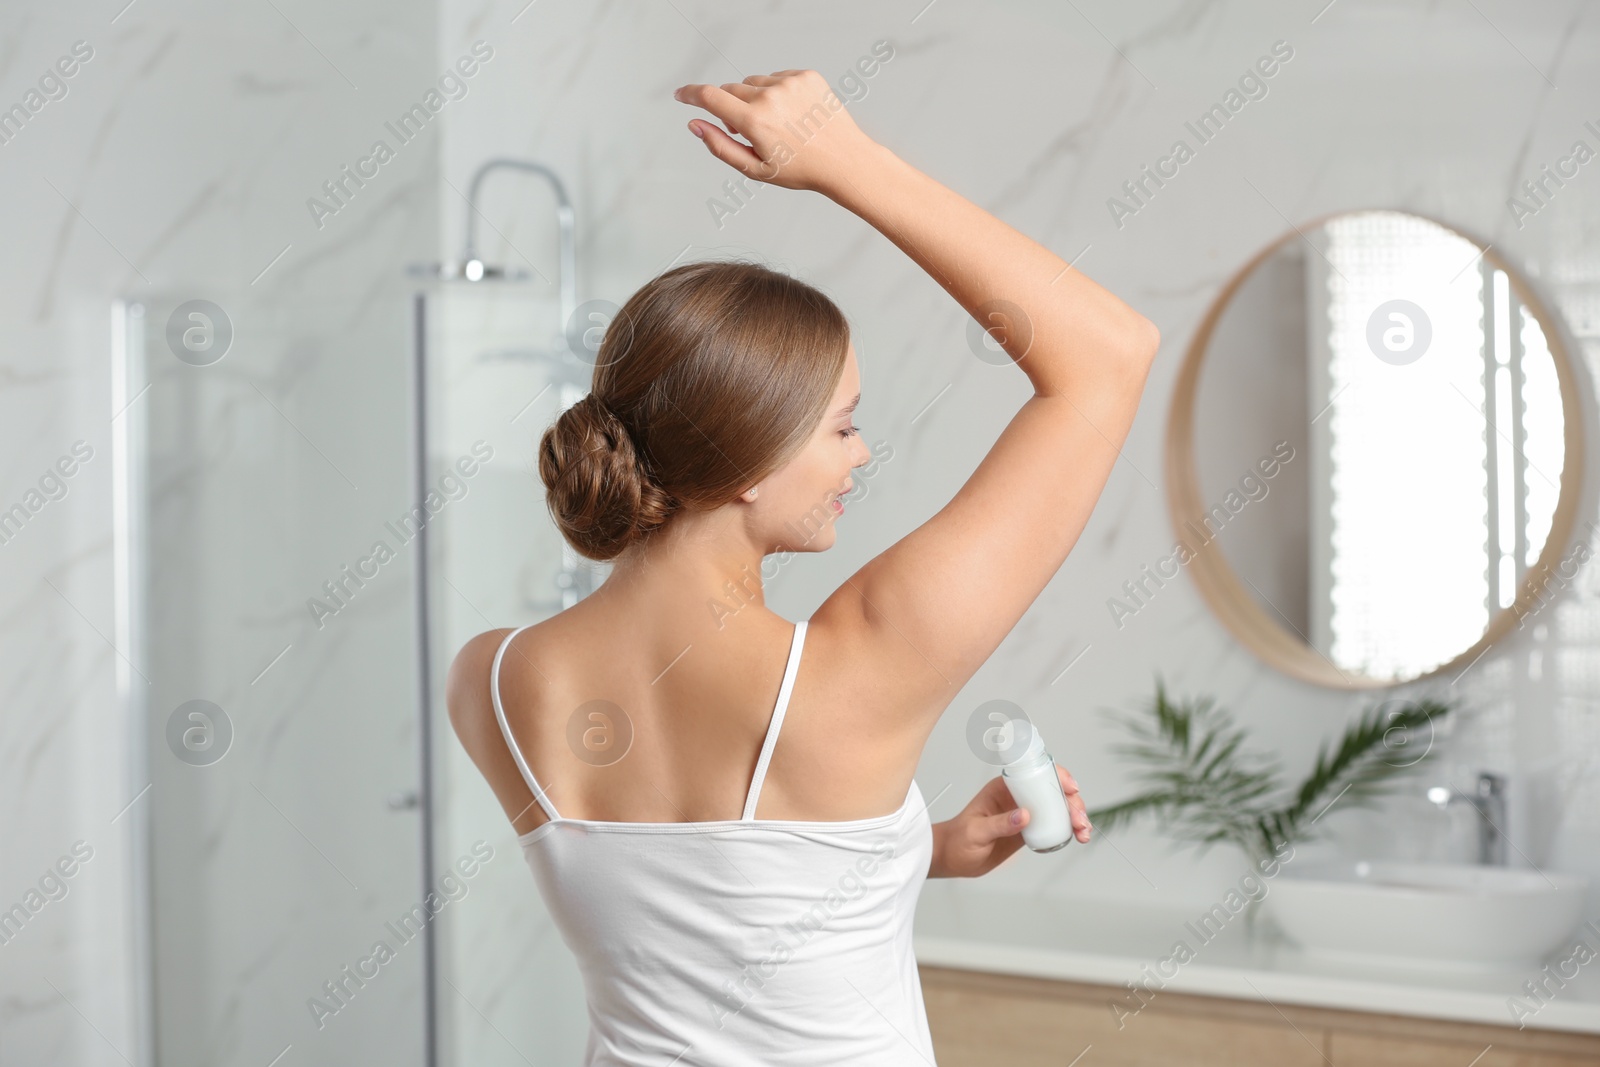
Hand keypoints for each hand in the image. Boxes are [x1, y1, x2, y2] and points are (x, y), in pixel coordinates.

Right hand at [672, 70, 876, 196]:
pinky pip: (778, 77)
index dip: (690, 94)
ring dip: (756, 99)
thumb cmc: (802, 169)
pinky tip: (793, 113)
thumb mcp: (755, 168)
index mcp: (754, 121)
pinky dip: (778, 92)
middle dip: (732, 107)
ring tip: (777, 124)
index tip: (682, 94)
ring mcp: (790, 83)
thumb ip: (720, 145)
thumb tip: (695, 125)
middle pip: (731, 89)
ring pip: (754, 82)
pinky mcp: (806, 76)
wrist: (844, 160)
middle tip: (751, 131)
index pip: (710, 97)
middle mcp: (770, 97)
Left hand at [930, 765, 1091, 877]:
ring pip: (1058, 808)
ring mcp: (1026, 812)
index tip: (1071, 788)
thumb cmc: (959, 840)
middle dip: (1072, 802)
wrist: (953, 859)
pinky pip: (1054, 825)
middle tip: (1079, 820)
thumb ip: (1000, 824)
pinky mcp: (1030, 829)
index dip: (1058, 776)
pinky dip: (1068, 829)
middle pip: (1053, 791)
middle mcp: (1018, 796)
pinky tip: (1077, 837)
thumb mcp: (977, 831)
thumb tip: (1025, 815)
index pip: (1035, 773)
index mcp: (1004, 787)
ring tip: (1082, 833)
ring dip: (1075, 816)